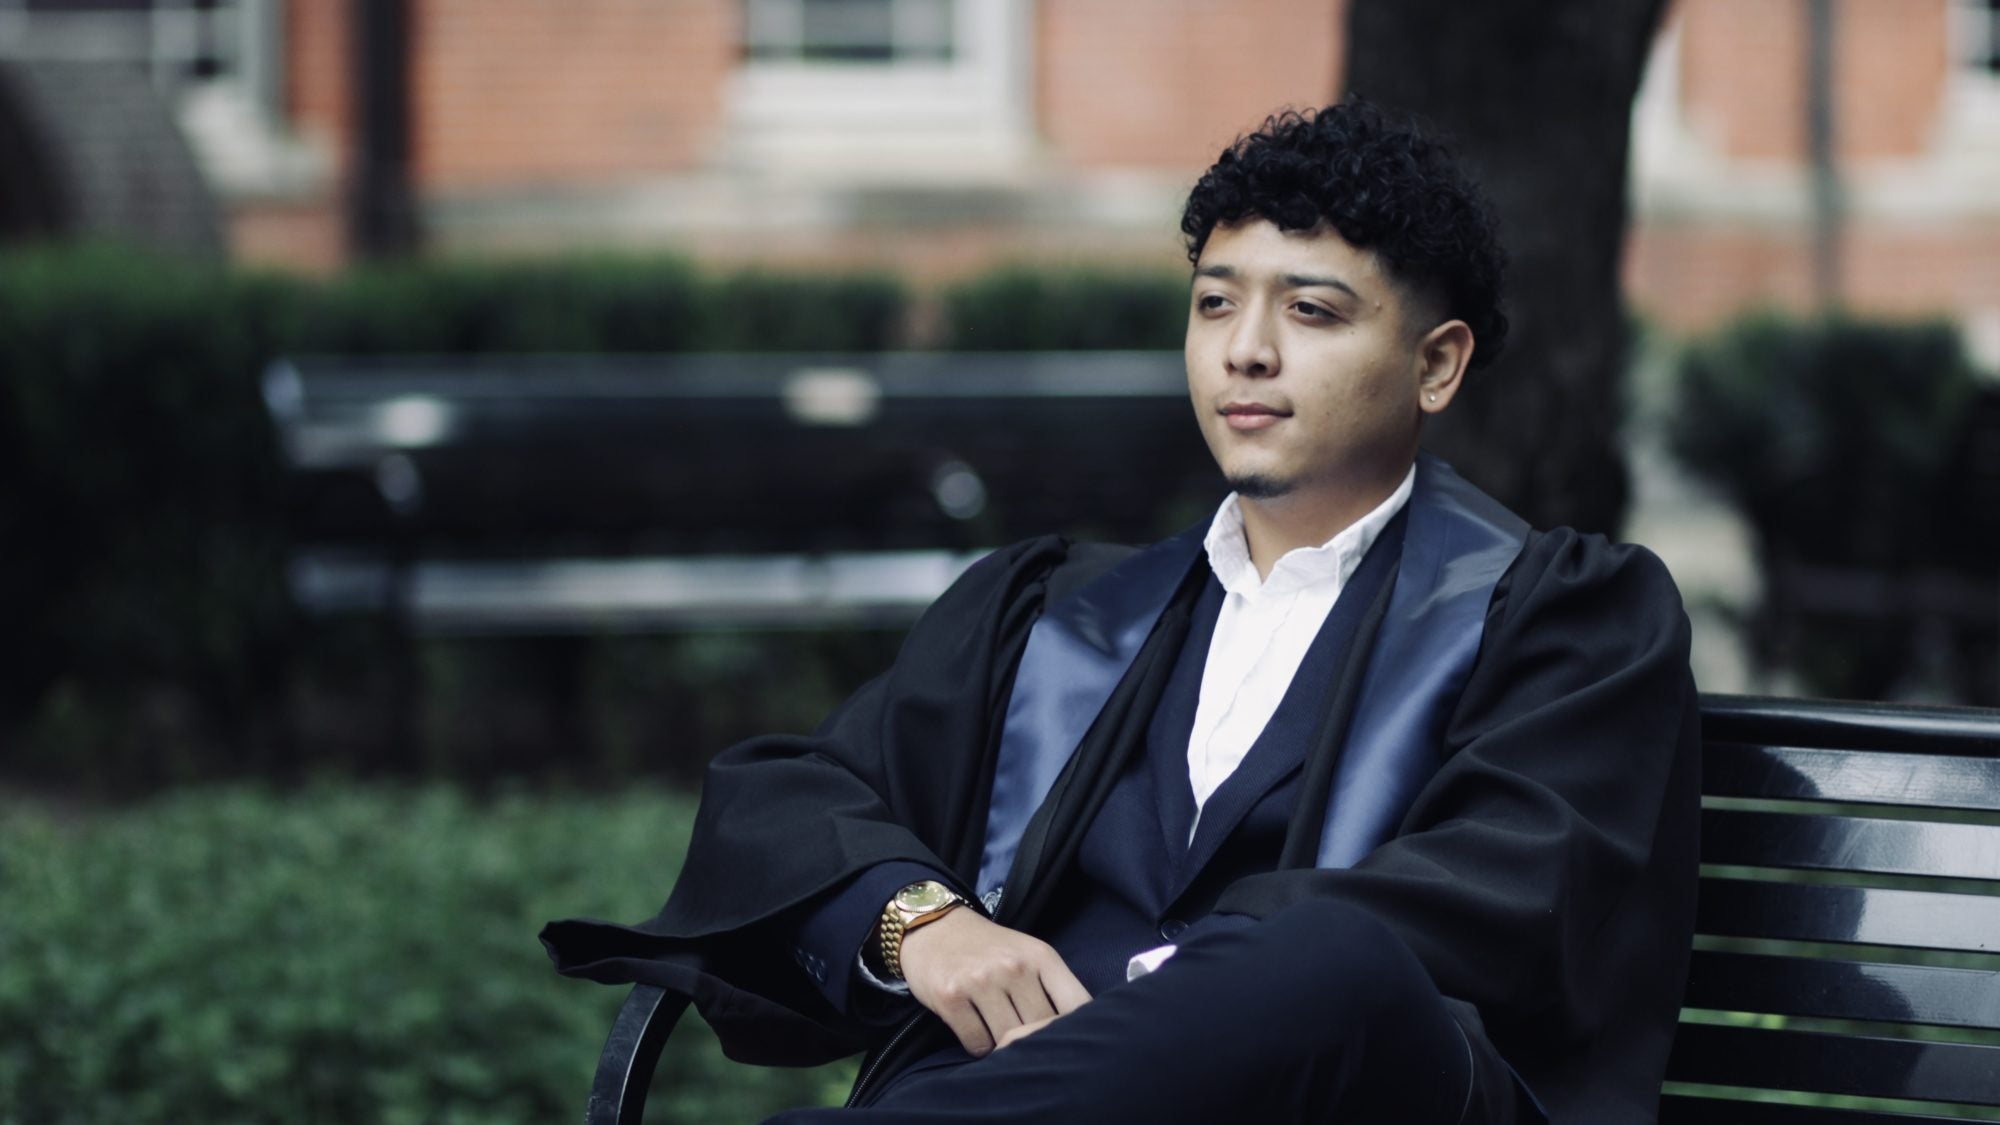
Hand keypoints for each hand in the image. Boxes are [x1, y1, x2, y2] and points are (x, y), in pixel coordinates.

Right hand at [898, 908, 1090, 1056]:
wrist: (932, 927)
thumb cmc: (988, 948)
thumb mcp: (1028, 954)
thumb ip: (1053, 988)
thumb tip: (1079, 1034)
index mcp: (1041, 956)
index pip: (1076, 1006)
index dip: (1078, 1031)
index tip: (1070, 1041)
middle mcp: (1013, 967)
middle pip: (1040, 1029)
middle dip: (1033, 1041)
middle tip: (1024, 1040)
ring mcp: (980, 981)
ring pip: (1007, 1041)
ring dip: (1004, 1046)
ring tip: (997, 1031)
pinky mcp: (950, 997)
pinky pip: (977, 1044)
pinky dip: (978, 1046)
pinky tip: (976, 1030)